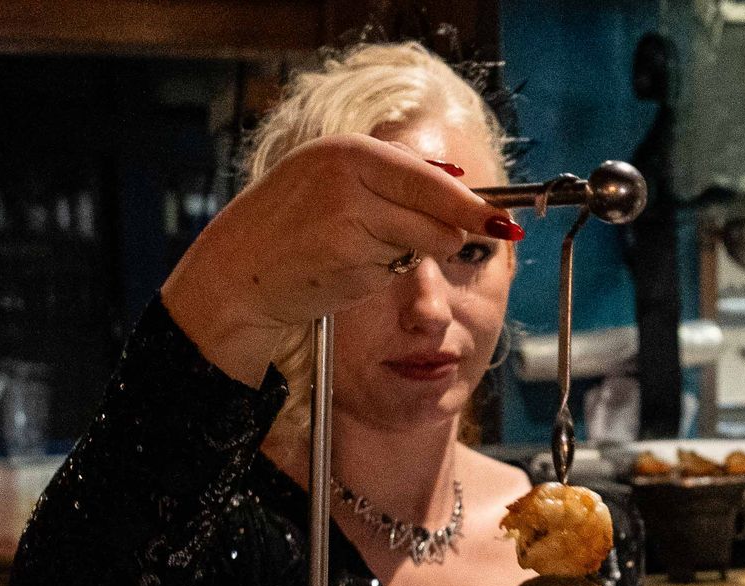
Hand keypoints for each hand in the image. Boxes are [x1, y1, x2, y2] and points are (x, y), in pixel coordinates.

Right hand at [161, 135, 518, 386]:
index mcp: (351, 151)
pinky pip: (396, 270)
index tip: (503, 219)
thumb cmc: (293, 229)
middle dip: (456, 231)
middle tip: (455, 242)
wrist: (241, 271)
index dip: (472, 202)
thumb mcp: (334, 182)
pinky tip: (348, 269)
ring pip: (427, 243)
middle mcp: (351, 175)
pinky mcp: (349, 255)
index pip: (431, 176)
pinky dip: (384, 274)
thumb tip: (456, 177)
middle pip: (441, 210)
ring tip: (366, 251)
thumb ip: (391, 177)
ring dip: (413, 254)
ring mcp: (350, 216)